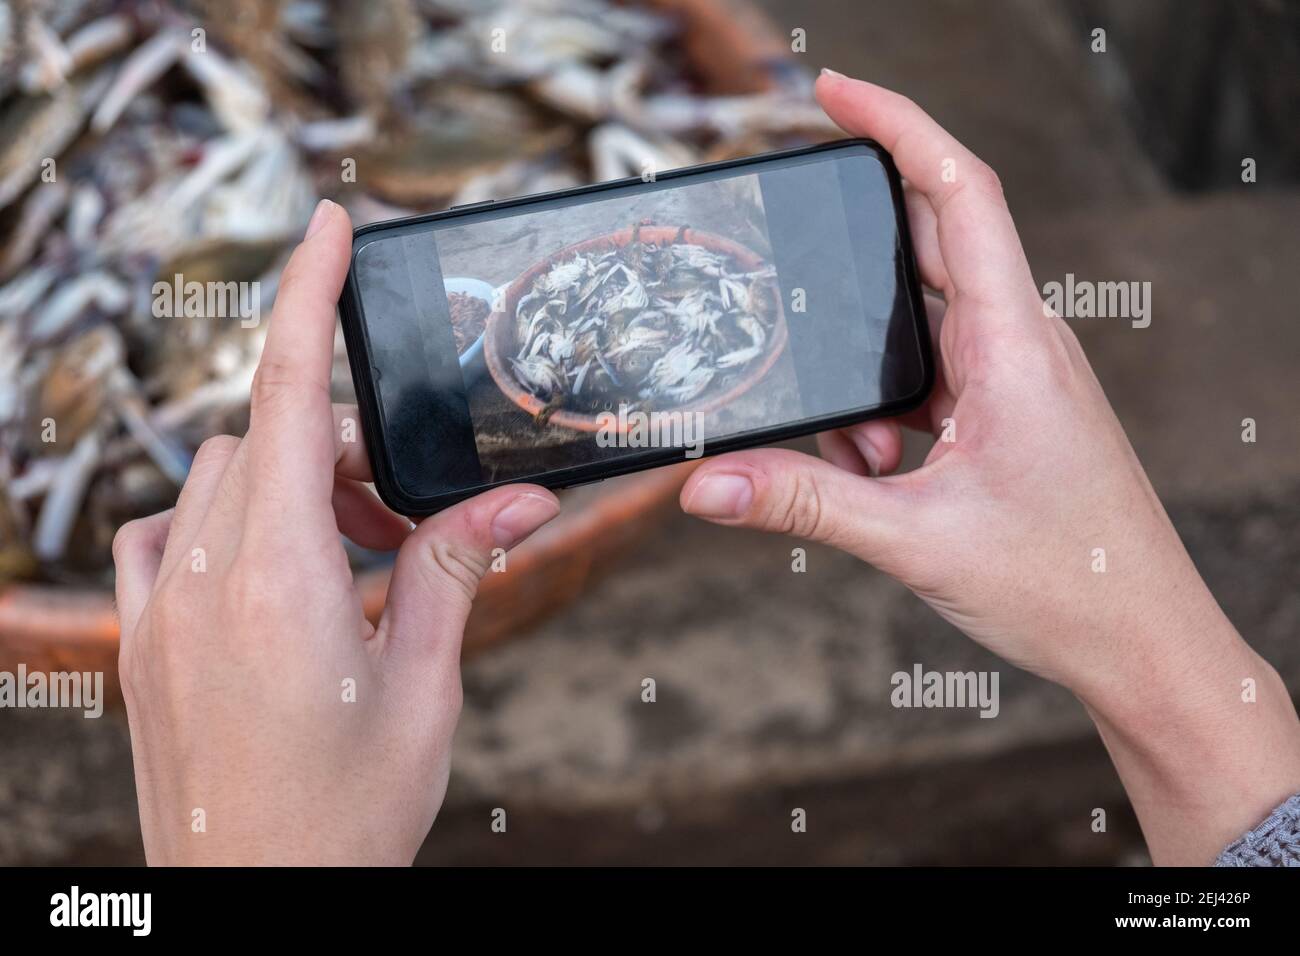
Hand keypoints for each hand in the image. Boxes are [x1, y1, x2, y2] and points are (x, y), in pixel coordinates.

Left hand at [112, 200, 559, 864]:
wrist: (256, 903)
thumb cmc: (344, 813)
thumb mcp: (424, 689)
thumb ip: (453, 572)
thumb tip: (516, 502)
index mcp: (281, 578)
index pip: (295, 398)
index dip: (310, 297)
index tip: (328, 223)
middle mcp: (202, 577)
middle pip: (266, 438)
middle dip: (342, 443)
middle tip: (404, 510)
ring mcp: (158, 608)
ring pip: (215, 479)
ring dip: (289, 484)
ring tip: (352, 558)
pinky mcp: (141, 639)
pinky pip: (169, 531)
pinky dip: (226, 521)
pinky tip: (274, 576)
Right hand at [680, 72, 1299, 863]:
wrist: (1142, 642)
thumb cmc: (1064, 585)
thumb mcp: (913, 538)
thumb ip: (803, 503)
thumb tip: (709, 483)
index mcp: (1012, 344)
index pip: (957, 193)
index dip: (898, 127)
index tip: (836, 96)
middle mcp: (1021, 343)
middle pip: (930, 243)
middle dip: (856, 253)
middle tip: (793, 260)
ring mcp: (1017, 377)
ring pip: (923, 326)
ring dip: (869, 369)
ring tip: (856, 454)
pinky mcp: (1008, 412)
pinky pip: (931, 379)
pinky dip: (887, 411)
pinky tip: (875, 471)